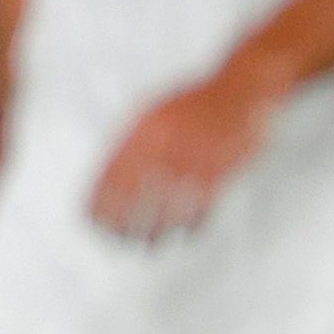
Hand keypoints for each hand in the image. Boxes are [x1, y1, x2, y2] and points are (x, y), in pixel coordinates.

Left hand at [89, 63, 283, 240]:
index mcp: (141, 131)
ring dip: (155, 231)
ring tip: (148, 244)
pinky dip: (192, 224)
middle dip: (121, 224)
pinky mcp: (220, 171)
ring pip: (166, 208)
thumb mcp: (150, 112)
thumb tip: (105, 178)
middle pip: (134, 197)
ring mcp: (192, 160)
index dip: (98, 204)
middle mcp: (163, 147)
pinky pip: (201, 207)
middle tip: (116, 240)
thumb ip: (128, 142)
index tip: (92, 222)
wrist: (242, 89)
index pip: (110, 176)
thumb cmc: (193, 102)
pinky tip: (186, 234)